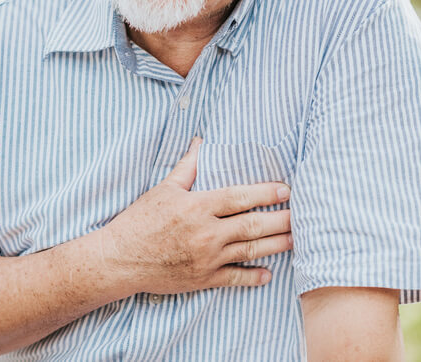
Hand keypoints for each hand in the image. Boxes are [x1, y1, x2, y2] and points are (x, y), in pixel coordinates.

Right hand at [100, 136, 292, 294]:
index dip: (265, 192)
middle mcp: (206, 233)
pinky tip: (268, 274)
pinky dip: (253, 277)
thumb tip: (200, 141)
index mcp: (197, 207)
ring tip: (295, 239)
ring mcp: (207, 258)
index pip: (239, 197)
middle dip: (280, 219)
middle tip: (300, 215)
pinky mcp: (203, 279)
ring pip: (250, 251)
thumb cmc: (140, 221)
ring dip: (276, 245)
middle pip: (252, 225)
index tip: (285, 190)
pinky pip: (235, 279)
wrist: (120, 259)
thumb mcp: (163, 189)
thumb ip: (188, 167)